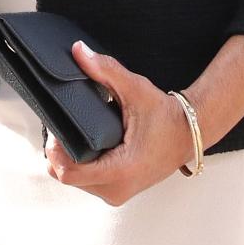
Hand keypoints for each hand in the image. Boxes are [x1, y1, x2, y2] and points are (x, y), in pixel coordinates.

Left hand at [44, 42, 195, 205]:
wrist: (189, 134)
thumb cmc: (165, 115)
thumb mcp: (135, 89)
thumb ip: (105, 70)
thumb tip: (78, 51)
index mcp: (121, 170)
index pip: (69, 173)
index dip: (55, 150)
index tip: (56, 128)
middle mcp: (118, 189)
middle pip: (67, 176)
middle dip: (60, 152)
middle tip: (63, 125)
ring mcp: (118, 193)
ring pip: (75, 181)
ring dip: (69, 158)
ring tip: (75, 132)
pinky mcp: (118, 190)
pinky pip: (87, 181)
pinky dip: (80, 163)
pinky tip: (85, 143)